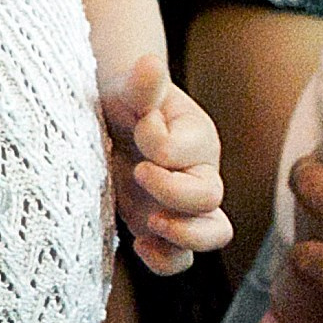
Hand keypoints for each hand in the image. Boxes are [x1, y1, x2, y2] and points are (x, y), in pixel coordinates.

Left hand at [103, 55, 232, 276]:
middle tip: (137, 173)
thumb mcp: (127, 89)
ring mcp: (184, 206)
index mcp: (197, 137)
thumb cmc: (123, 104)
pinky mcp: (165, 230)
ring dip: (183, 235)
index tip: (136, 128)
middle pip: (211, 196)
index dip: (158, 144)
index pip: (187, 149)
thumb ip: (143, 84)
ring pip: (212, 234)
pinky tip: (137, 243)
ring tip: (149, 223)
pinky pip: (182, 259)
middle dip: (173, 192)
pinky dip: (165, 260)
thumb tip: (150, 63)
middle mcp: (200, 172)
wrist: (111, 126)